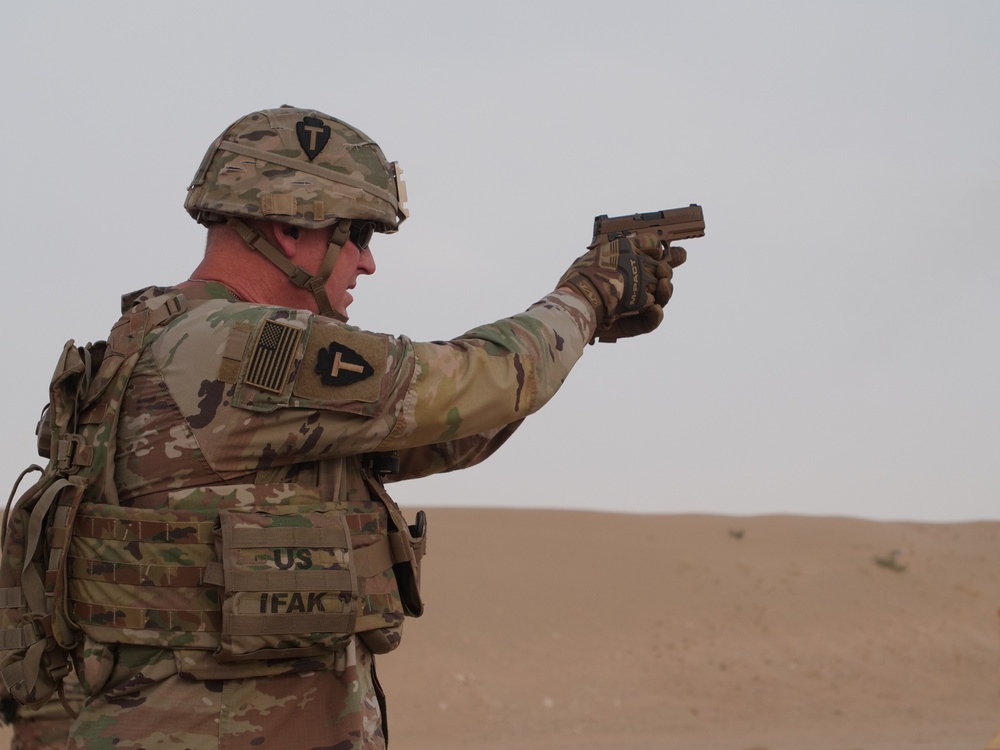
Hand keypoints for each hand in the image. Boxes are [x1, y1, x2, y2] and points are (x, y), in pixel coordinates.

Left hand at [558, 234, 685, 341]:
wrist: (574, 298)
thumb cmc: (589, 273)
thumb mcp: (615, 251)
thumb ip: (638, 245)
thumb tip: (661, 243)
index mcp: (633, 270)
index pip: (659, 264)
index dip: (674, 260)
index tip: (681, 254)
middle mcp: (636, 289)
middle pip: (663, 282)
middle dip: (667, 274)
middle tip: (664, 270)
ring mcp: (635, 308)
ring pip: (661, 301)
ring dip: (666, 292)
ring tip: (663, 284)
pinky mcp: (630, 326)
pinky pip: (649, 324)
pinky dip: (655, 317)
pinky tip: (655, 309)